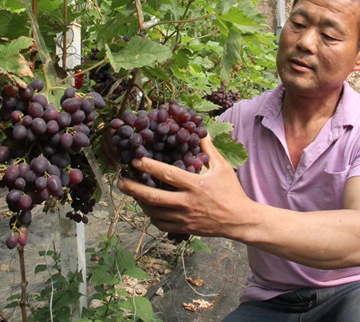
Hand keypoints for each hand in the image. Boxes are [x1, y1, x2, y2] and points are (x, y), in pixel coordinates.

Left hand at [116, 135, 250, 237]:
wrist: (239, 220)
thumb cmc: (232, 191)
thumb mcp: (223, 167)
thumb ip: (209, 150)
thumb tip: (202, 131)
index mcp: (196, 185)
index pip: (167, 174)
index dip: (149, 166)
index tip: (135, 160)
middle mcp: (187, 203)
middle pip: (153, 198)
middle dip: (133, 189)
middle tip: (120, 181)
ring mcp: (184, 218)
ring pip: (153, 212)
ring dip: (139, 202)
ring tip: (131, 192)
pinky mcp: (184, 228)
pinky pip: (161, 224)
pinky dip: (151, 216)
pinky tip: (148, 207)